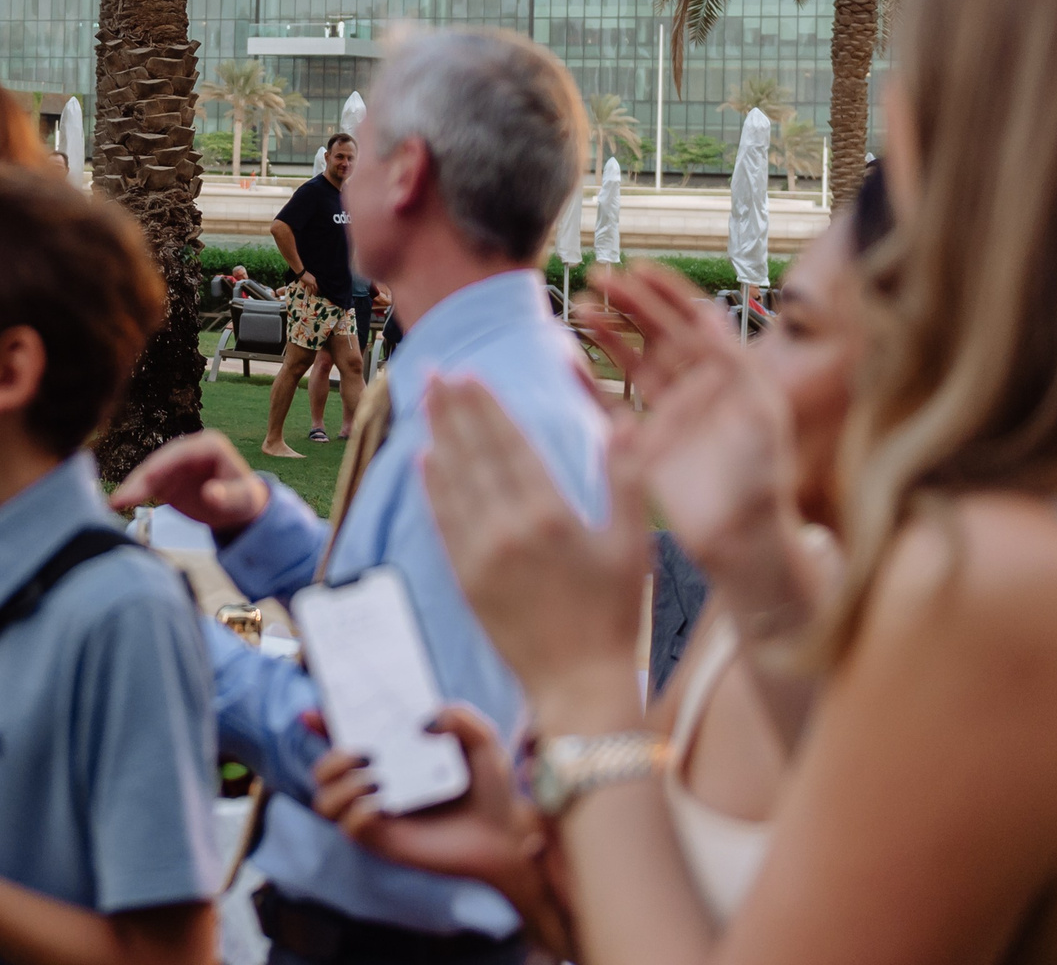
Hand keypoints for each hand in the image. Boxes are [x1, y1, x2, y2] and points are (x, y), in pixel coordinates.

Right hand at [107, 428, 270, 535]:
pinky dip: (132, 493)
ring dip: (130, 488)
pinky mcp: (165, 478)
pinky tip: (116, 504)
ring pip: (147, 473)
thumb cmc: (244, 500)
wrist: (238, 509)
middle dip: (139, 479)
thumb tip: (211, 494)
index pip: (181, 452)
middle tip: (121, 497)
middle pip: (159, 462)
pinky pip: (145, 484)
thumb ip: (228, 496)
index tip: (148, 479)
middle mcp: (187, 450)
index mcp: (208, 445)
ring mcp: (173, 464)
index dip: (163, 465)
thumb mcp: (242, 500)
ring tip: (113, 504)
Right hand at [311, 705, 558, 930]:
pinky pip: (350, 827)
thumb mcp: (483, 740)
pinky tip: (383, 805)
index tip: (314, 712)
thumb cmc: (492, 787)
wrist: (508, 835)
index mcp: (391, 754)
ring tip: (376, 780)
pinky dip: (358, 812)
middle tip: (362, 753)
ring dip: (341, 785)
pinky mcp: (383, 841)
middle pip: (322, 770)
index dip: (322, 721)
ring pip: (325, 800)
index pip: (344, 735)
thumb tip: (422, 720)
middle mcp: (375, 782)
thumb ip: (459, 716)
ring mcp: (376, 813)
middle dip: (330, 757)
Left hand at [421, 376, 648, 732]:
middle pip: (474, 454)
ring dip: (437, 436)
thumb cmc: (616, 614)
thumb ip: (624, 480)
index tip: (469, 374)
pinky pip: (442, 521)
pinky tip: (423, 459)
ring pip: (452, 481)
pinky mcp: (463, 578)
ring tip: (424, 400)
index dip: (487, 407)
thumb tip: (620, 422)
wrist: (578, 684)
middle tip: (433, 371)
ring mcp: (479, 554)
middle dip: (452, 409)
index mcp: (551, 515)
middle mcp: (507, 529)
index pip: (510, 445)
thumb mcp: (633, 546)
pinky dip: (431, 486)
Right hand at [576, 265, 799, 595]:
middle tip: (598, 278)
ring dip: (606, 334)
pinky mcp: (644, 444)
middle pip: (656, 333)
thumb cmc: (764, 478)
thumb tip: (708, 313)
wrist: (746, 539)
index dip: (667, 293)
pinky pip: (610, 406)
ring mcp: (667, 415)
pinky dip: (588, 384)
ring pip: (631, 361)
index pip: (693, 320)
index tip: (638, 268)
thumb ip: (734, 362)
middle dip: (629, 303)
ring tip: (579, 309)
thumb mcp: (759, 412)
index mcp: (727, 375)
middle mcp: (695, 389)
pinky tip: (567, 363)